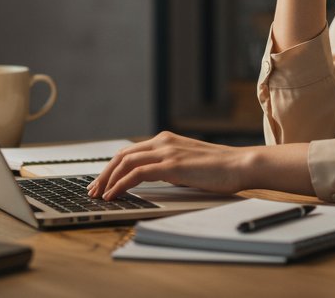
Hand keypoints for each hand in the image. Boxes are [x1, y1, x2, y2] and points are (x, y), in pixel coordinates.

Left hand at [87, 132, 248, 199]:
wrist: (241, 165)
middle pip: (122, 155)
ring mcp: (167, 152)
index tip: (103, 181)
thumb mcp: (189, 166)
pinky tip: (114, 195)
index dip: (113, 167)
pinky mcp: (171, 165)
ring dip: (108, 179)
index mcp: (166, 140)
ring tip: (99, 194)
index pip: (130, 152)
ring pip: (125, 163)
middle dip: (104, 173)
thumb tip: (155, 180)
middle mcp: (163, 142)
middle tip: (94, 189)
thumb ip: (171, 168)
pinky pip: (136, 174)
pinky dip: (121, 184)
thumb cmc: (221, 169)